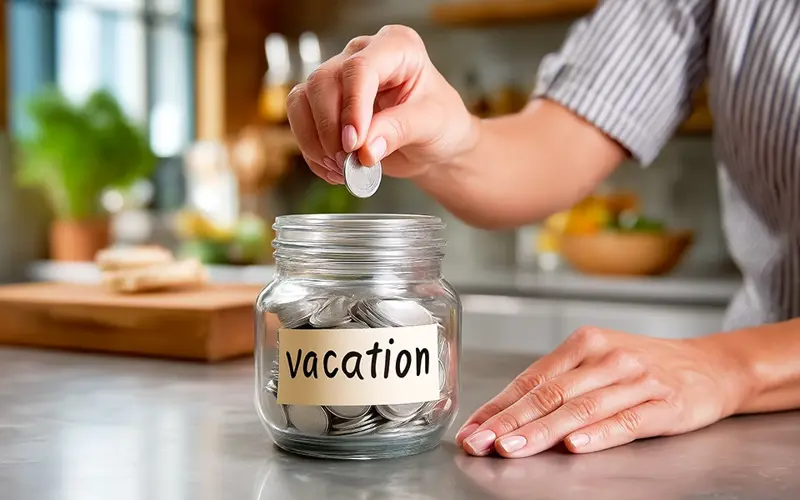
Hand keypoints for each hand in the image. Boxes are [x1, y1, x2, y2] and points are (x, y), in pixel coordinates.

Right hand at [286, 25, 478, 183]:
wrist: (432, 144)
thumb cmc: (440, 124)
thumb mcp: (432, 125)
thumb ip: (400, 131)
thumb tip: (366, 148)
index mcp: (397, 47)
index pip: (361, 67)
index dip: (352, 106)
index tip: (355, 143)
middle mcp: (362, 55)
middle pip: (324, 81)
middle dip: (331, 128)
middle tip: (349, 161)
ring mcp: (339, 77)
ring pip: (303, 99)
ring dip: (316, 140)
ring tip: (341, 169)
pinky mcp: (323, 103)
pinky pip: (300, 120)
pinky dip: (311, 150)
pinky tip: (333, 170)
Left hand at [455, 327, 749, 457]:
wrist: (710, 365)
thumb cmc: (642, 367)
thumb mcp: (597, 364)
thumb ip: (558, 385)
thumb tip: (506, 415)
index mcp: (583, 344)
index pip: (531, 378)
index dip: (499, 406)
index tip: (472, 429)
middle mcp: (606, 357)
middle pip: (550, 393)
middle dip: (510, 421)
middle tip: (481, 442)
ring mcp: (637, 379)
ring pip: (582, 407)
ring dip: (543, 430)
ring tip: (514, 447)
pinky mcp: (665, 403)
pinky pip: (627, 420)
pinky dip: (600, 433)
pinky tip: (575, 445)